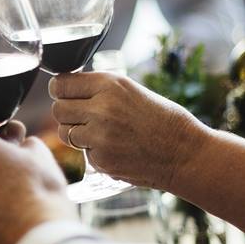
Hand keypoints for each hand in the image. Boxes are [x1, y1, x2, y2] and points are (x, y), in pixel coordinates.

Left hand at [49, 72, 210, 189]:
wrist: (186, 153)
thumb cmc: (161, 119)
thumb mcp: (130, 91)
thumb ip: (97, 89)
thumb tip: (63, 88)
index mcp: (109, 84)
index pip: (60, 84)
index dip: (60, 91)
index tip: (64, 95)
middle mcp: (101, 108)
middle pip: (57, 109)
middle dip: (67, 114)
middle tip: (84, 117)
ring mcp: (100, 135)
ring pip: (64, 132)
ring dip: (76, 134)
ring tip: (102, 133)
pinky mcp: (101, 159)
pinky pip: (82, 153)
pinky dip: (94, 152)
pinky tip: (116, 149)